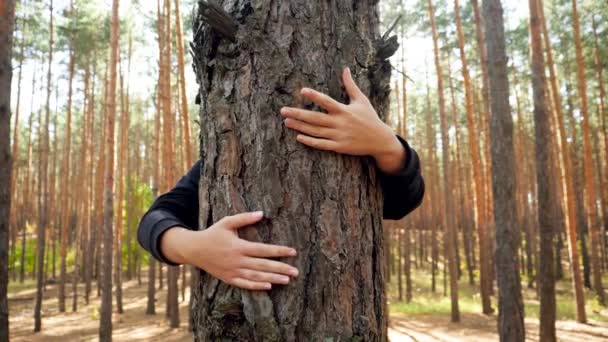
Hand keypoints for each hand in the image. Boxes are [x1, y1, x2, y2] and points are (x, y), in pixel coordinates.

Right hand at [160, 211, 298, 290]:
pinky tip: (268, 286)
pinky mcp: (228, 278)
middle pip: (263, 266)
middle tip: (296, 272)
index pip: (263, 250)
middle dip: (280, 268)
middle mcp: (237, 261)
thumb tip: (261, 213)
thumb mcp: (227, 222)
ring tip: (287, 280)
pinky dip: (257, 286)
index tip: (293, 252)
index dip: (279, 251)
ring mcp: (232, 271)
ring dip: (272, 278)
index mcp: (239, 247)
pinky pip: (244, 284)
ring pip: (256, 277)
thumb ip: (244, 218)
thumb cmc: (213, 233)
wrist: (194, 249)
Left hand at [280, 67, 406, 173]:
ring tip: (286, 121)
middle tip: (283, 110)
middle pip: (315, 118)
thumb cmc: (370, 118)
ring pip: (315, 131)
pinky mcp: (339, 147)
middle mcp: (339, 123)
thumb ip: (351, 85)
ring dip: (300, 126)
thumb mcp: (361, 100)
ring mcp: (338, 136)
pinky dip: (310, 141)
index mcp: (344, 110)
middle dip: (298, 114)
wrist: (380, 140)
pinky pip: (321, 144)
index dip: (314, 96)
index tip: (302, 90)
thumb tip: (346, 69)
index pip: (326, 101)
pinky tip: (299, 137)